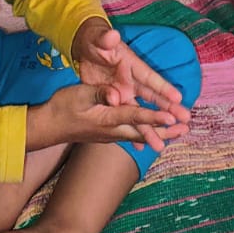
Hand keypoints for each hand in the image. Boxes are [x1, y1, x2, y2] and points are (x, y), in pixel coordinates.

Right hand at [28, 81, 187, 153]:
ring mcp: (110, 134)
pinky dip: (146, 134)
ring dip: (160, 133)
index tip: (171, 116)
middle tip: (185, 128)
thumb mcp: (79, 95)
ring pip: (140, 135)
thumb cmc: (62, 107)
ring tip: (178, 133)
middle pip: (144, 131)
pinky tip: (152, 138)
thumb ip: (98, 94)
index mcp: (107, 118)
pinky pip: (132, 136)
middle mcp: (113, 130)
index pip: (135, 116)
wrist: (48, 126)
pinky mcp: (108, 134)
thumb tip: (114, 95)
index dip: (154, 116)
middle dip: (165, 130)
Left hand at [70, 17, 190, 151]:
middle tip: (185, 123)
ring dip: (151, 128)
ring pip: (140, 113)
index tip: (178, 98)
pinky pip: (124, 118)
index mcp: (132, 65)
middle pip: (153, 98)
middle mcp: (132, 81)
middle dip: (168, 110)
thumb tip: (112, 35)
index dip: (163, 87)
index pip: (150, 77)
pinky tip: (141, 147)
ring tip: (162, 145)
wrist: (86, 47)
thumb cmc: (95, 39)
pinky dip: (132, 131)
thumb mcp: (99, 38)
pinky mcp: (113, 101)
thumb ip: (106, 38)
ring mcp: (123, 92)